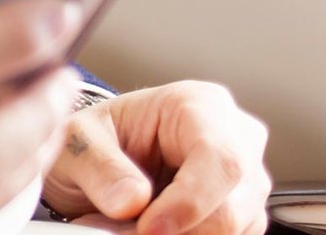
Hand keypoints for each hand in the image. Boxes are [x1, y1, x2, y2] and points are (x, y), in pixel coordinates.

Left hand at [40, 81, 271, 234]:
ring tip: (124, 227)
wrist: (102, 159)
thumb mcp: (78, 141)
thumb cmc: (97, 139)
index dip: (189, 202)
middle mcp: (237, 138)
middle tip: (120, 232)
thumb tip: (132, 200)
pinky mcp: (244, 215)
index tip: (148, 228)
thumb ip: (100, 166)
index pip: (220, 158)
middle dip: (178, 230)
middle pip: (233, 205)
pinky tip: (150, 231)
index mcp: (201, 104)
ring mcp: (246, 180)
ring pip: (232, 230)